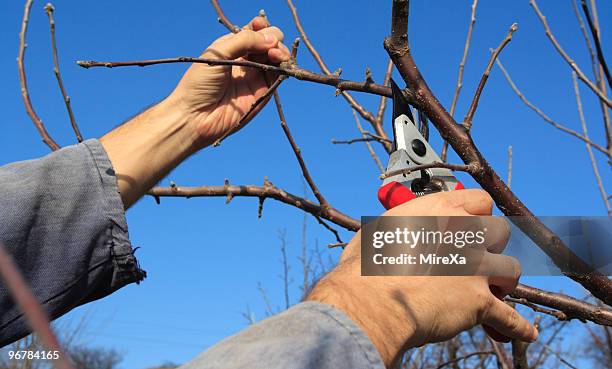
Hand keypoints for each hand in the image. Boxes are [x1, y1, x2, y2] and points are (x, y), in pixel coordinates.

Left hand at [168, 15, 290, 146]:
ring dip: (281, 50)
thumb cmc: (200, 83)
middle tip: (268, 44)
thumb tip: (272, 38)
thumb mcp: (219, 52)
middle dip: (273, 37)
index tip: (260, 25)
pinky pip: (278, 75)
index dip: (261, 26)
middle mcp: (246, 59)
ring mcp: (255, 76)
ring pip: (277, 57)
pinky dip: (283, 65)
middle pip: (269, 41)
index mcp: (232, 47)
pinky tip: (278, 60)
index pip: (254, 30)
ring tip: (275, 53)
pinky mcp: (263, 92)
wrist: (196, 116)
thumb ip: (245, 40)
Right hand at [306, 190, 537, 366]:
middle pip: (501, 232)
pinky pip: (510, 317)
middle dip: (491, 245)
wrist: (372, 300)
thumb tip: (399, 232)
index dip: (477, 215)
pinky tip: (526, 332)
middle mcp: (465, 232)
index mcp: (442, 209)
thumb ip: (405, 226)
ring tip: (492, 290)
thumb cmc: (366, 264)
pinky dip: (518, 327)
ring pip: (511, 271)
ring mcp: (477, 267)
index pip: (481, 201)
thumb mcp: (382, 229)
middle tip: (475, 259)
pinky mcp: (480, 301)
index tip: (470, 226)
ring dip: (502, 281)